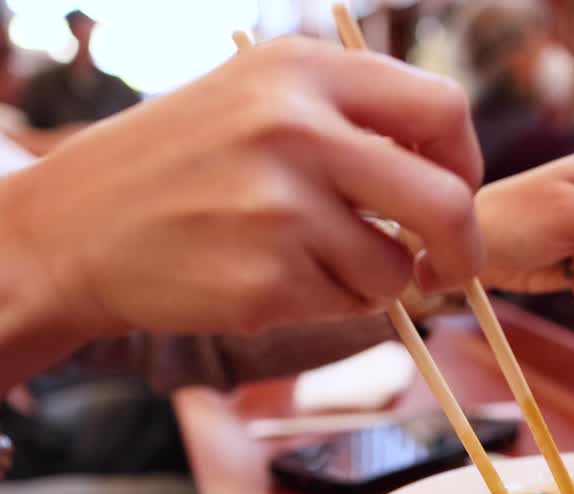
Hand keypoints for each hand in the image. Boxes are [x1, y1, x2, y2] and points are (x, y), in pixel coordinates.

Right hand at [3, 37, 482, 338]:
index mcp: (304, 70)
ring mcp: (280, 205)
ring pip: (396, 267)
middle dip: (460, 248)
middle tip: (448, 268)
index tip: (452, 190)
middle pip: (447, 201)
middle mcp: (296, 128)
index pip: (444, 108)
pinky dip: (328, 302)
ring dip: (374, 280)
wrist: (72, 230)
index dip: (464, 160)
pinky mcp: (266, 278)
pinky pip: (348, 305)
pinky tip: (269, 277)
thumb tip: (452, 169)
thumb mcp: (260, 97)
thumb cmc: (183, 165)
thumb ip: (354, 117)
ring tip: (308, 258)